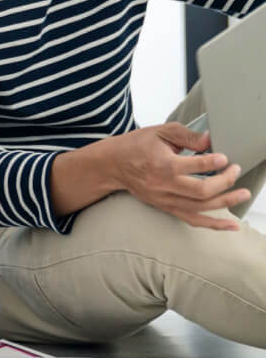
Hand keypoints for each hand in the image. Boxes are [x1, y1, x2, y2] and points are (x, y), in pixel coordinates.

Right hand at [109, 123, 250, 229]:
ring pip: (201, 207)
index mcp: (162, 164)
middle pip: (202, 190)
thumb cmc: (136, 145)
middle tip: (236, 170)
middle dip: (225, 182)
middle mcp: (164, 185)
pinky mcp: (166, 207)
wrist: (113, 165)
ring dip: (226, 201)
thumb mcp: (160, 132)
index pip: (196, 165)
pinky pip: (192, 220)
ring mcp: (165, 199)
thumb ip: (187, 136)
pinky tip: (232, 225)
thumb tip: (210, 141)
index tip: (225, 158)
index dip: (215, 162)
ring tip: (243, 194)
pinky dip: (214, 225)